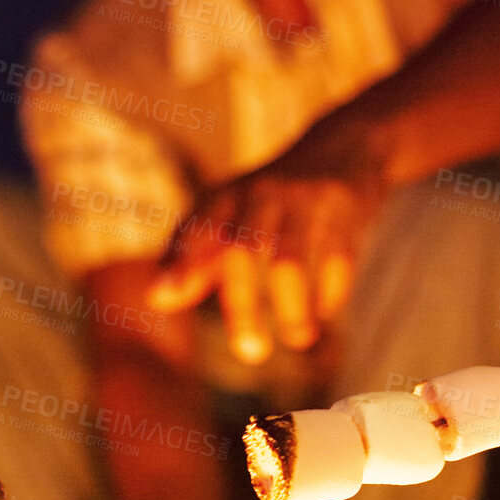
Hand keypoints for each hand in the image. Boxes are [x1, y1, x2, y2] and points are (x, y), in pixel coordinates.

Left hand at [148, 167, 382, 364]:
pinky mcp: (345, 205)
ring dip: (293, 310)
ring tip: (299, 341)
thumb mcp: (229, 218)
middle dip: (242, 309)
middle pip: (241, 253)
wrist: (343, 146)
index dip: (178, 263)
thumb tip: (154, 300)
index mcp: (226, 198)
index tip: (160, 299)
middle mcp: (259, 194)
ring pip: (288, 261)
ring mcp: (303, 198)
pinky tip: (326, 311)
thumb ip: (194, 260)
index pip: (195, 230)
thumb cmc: (273, 200)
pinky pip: (336, 258)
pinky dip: (331, 292)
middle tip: (252, 354)